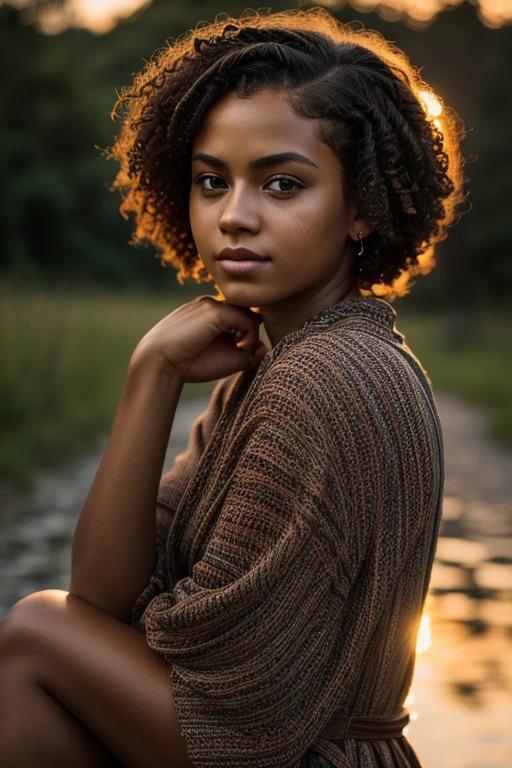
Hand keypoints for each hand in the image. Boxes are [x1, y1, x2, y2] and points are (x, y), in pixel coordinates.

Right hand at [131, 296, 267, 382]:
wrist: (160, 362)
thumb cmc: (190, 364)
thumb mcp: (225, 358)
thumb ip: (247, 352)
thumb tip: (264, 347)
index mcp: (210, 313)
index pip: (242, 316)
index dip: (248, 335)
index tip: (243, 353)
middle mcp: (212, 304)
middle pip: (249, 314)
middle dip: (251, 335)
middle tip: (243, 353)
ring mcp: (214, 305)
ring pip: (251, 315)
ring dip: (251, 337)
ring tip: (241, 352)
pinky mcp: (216, 311)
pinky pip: (248, 320)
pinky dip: (249, 337)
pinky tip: (240, 349)